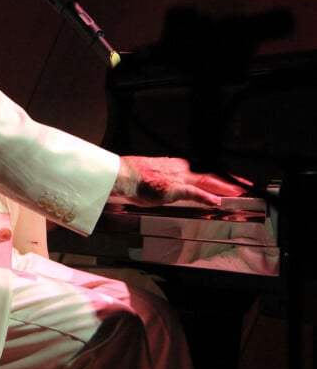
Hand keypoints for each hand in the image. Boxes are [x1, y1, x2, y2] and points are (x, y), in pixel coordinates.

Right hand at [112, 156, 246, 206]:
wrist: (124, 174)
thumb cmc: (134, 178)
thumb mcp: (154, 179)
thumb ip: (166, 184)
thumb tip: (167, 189)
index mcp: (176, 167)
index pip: (202, 172)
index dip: (217, 178)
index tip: (228, 181)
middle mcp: (181, 170)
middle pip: (210, 175)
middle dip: (228, 181)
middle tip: (243, 186)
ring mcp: (179, 178)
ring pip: (207, 182)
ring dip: (224, 187)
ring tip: (238, 192)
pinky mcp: (174, 188)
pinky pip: (194, 193)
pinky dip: (206, 197)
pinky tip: (216, 202)